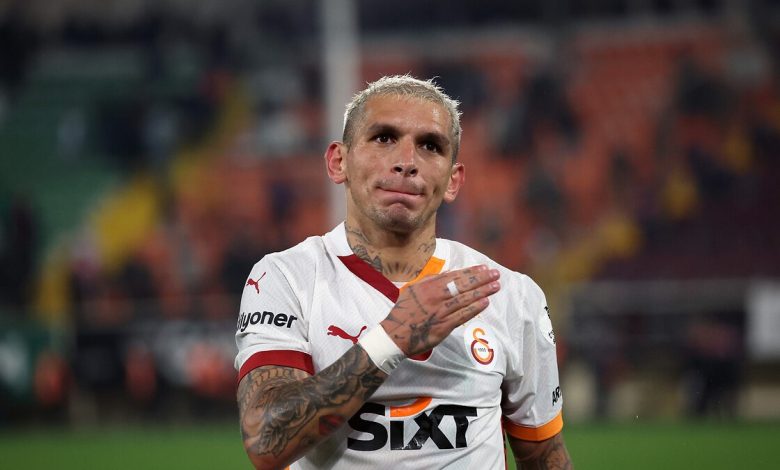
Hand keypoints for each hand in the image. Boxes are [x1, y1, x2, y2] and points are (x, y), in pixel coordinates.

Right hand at [380, 265, 499, 356]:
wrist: (395, 334)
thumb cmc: (404, 311)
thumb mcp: (413, 289)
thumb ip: (430, 280)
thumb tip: (448, 272)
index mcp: (428, 286)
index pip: (454, 276)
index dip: (471, 271)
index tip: (484, 268)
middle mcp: (436, 296)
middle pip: (463, 285)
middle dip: (481, 278)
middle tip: (496, 274)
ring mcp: (440, 311)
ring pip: (465, 299)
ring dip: (482, 291)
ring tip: (495, 286)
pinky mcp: (443, 326)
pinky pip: (462, 315)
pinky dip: (474, 308)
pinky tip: (485, 302)